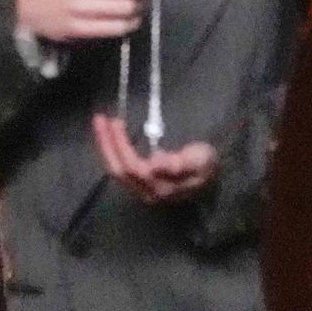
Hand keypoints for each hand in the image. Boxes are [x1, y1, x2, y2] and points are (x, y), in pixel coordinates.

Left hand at [92, 116, 218, 204]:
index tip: (115, 122)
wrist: (212, 180)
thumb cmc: (207, 166)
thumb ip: (180, 163)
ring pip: (116, 171)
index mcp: (160, 186)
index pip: (132, 167)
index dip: (121, 146)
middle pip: (118, 170)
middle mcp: (147, 192)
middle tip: (99, 118)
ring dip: (106, 147)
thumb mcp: (200, 160)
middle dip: (106, 144)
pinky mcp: (140, 186)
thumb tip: (156, 164)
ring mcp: (142, 191)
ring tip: (100, 124)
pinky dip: (112, 153)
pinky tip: (108, 138)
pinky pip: (120, 170)